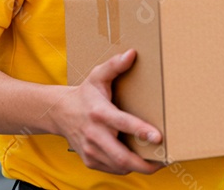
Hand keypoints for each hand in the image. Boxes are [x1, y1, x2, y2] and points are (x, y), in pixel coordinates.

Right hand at [55, 49, 162, 174]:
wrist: (59, 113)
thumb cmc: (84, 94)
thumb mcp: (97, 76)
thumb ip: (114, 65)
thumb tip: (132, 54)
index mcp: (99, 113)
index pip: (122, 123)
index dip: (140, 131)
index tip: (158, 137)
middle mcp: (94, 134)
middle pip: (121, 156)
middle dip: (144, 163)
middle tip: (164, 161)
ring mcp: (90, 150)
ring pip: (118, 165)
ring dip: (138, 166)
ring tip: (156, 162)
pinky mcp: (90, 160)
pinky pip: (111, 169)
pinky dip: (126, 168)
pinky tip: (138, 161)